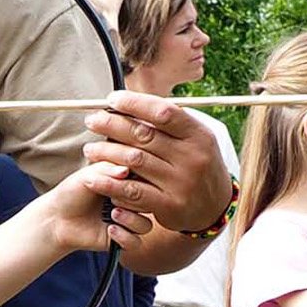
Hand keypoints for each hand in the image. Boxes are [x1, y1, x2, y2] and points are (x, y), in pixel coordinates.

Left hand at [35, 162, 153, 251]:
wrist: (57, 217)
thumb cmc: (72, 191)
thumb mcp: (89, 174)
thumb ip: (109, 170)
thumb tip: (128, 169)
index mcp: (127, 183)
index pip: (147, 181)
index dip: (138, 181)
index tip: (120, 179)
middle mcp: (131, 203)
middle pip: (151, 204)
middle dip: (135, 202)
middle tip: (114, 198)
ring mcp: (127, 222)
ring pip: (146, 224)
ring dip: (131, 219)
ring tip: (113, 214)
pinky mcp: (122, 240)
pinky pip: (136, 242)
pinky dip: (125, 236)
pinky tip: (110, 229)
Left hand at [81, 91, 232, 233]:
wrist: (216, 206)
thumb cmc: (196, 164)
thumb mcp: (193, 140)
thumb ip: (167, 124)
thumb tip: (127, 102)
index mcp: (198, 135)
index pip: (163, 112)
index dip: (135, 103)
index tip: (112, 99)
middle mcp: (192, 157)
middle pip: (144, 135)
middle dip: (112, 125)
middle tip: (92, 121)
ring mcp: (181, 183)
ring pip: (134, 161)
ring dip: (106, 153)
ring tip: (89, 150)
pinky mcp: (170, 206)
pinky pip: (133, 192)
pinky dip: (110, 184)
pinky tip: (94, 178)